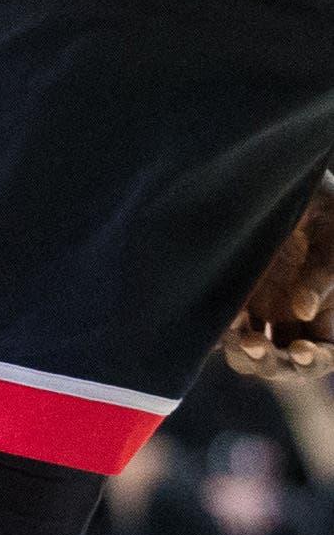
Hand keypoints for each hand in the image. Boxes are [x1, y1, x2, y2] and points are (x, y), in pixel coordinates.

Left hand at [224, 170, 333, 380]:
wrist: (280, 170)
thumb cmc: (320, 202)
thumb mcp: (331, 235)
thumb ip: (325, 273)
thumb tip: (302, 309)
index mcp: (325, 309)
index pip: (323, 353)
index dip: (314, 361)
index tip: (300, 351)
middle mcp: (290, 314)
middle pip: (283, 362)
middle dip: (272, 364)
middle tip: (254, 346)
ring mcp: (258, 305)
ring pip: (251, 350)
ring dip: (243, 353)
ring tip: (234, 339)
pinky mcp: (227, 290)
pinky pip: (219, 323)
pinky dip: (215, 331)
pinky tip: (212, 324)